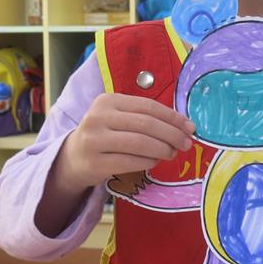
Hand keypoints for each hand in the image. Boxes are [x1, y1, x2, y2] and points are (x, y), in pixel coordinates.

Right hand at [55, 94, 194, 193]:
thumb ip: (144, 117)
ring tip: (172, 153)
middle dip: (172, 134)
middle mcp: (98, 117)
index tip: (190, 127)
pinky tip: (155, 162)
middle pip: (146, 124)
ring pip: (139, 143)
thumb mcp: (117, 118)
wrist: (72, 158)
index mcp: (107, 100)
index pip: (148, 106)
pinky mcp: (95, 162)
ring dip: (162, 149)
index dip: (173, 117)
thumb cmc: (104, 135)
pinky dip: (148, 162)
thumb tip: (182, 126)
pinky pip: (130, 161)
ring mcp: (94, 140)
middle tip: (186, 144)